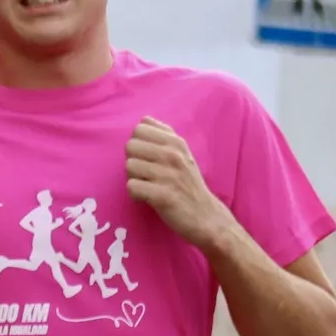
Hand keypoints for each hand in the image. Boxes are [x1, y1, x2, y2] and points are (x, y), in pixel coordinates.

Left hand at [126, 119, 235, 249]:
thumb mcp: (182, 154)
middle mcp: (173, 155)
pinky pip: (131, 186)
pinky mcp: (163, 195)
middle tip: (147, 175)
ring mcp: (168, 175)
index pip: (140, 129)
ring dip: (134, 179)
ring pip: (129, 166)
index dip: (138, 145)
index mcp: (176, 143)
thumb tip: (144, 119)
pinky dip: (135, 195)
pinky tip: (147, 198)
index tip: (148, 158)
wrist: (206, 216)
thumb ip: (164, 136)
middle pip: (130, 146)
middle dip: (134, 161)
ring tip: (148, 186)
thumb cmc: (188, 184)